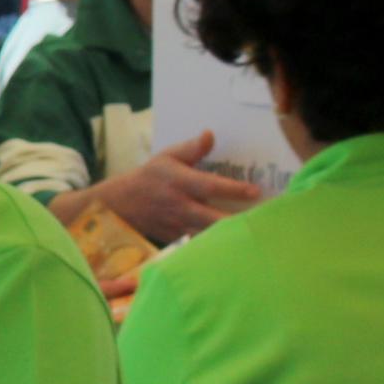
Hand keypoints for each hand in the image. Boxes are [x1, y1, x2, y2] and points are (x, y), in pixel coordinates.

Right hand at [88, 136, 260, 243]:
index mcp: (180, 182)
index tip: (255, 191)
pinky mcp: (176, 239)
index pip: (210, 186)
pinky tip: (234, 249)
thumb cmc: (149, 177)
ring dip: (229, 237)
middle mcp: (180, 205)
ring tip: (254, 237)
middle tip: (263, 222)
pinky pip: (199, 245)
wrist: (119, 205)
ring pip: (207, 235)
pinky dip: (216, 247)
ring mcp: (177, 225)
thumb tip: (211, 135)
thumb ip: (192, 148)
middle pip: (213, 217)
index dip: (233, 189)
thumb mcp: (167, 157)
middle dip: (237, 221)